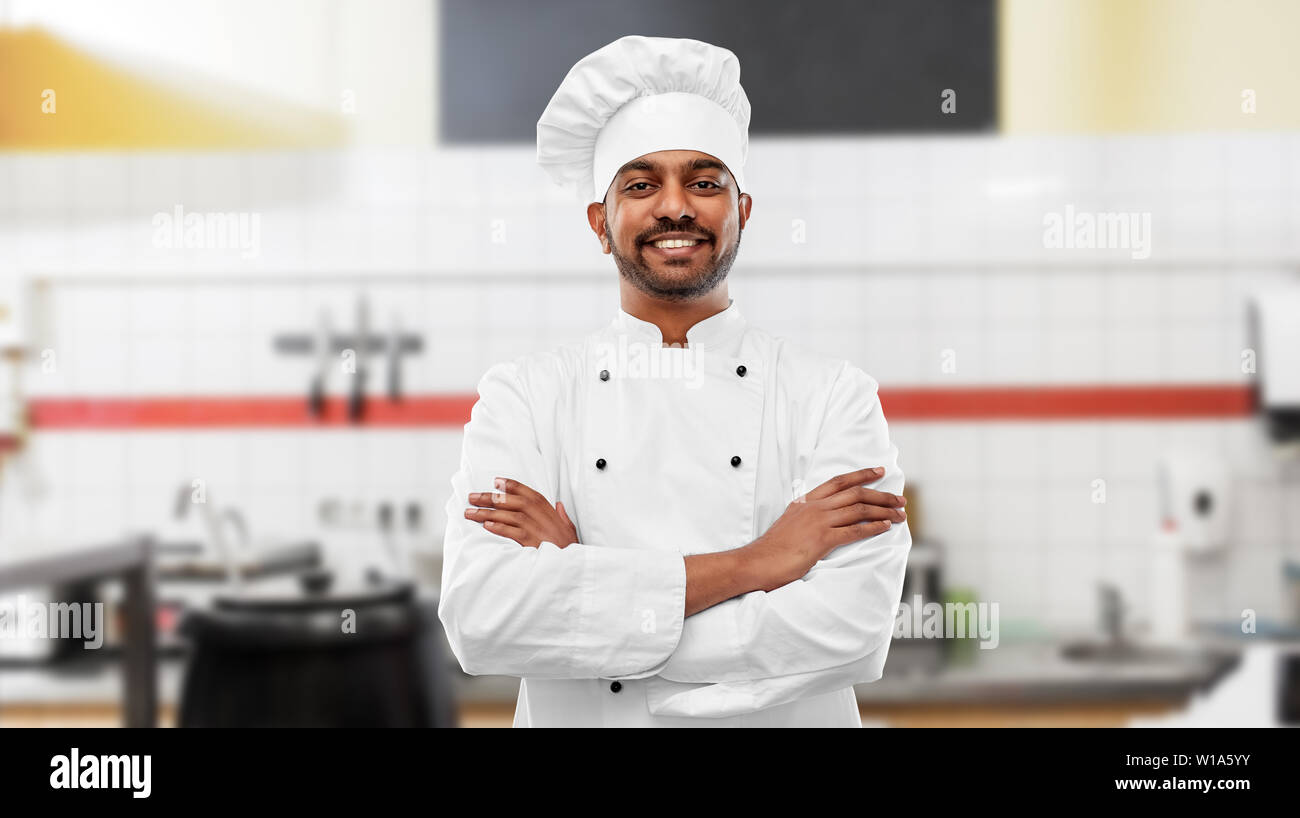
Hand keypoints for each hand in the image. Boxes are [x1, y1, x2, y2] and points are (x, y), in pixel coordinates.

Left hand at [465, 477, 577, 548]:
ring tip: (470, 512)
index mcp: (551, 513)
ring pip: (510, 516)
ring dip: (488, 513)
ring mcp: (538, 531)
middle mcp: (543, 519)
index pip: (529, 494)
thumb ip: (563, 516)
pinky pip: (513, 533)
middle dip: (492, 498)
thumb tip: (558, 505)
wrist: (576, 568)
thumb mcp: (570, 530)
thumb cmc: (571, 550)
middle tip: (472, 497)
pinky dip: (499, 528)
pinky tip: (486, 525)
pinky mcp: (533, 545)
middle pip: (515, 502)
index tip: (495, 481)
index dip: (512, 486)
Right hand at [741, 467, 904, 591]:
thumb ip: (805, 515)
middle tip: (900, 499)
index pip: (838, 481)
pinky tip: (885, 528)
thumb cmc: (772, 548)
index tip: (879, 471)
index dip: (861, 475)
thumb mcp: (789, 523)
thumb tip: (820, 517)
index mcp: (805, 501)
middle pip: (855, 493)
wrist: (757, 562)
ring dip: (883, 511)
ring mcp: (818, 522)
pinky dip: (873, 528)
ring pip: (859, 510)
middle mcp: (814, 507)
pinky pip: (854, 531)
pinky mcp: (821, 540)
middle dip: (881, 494)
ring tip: (899, 515)